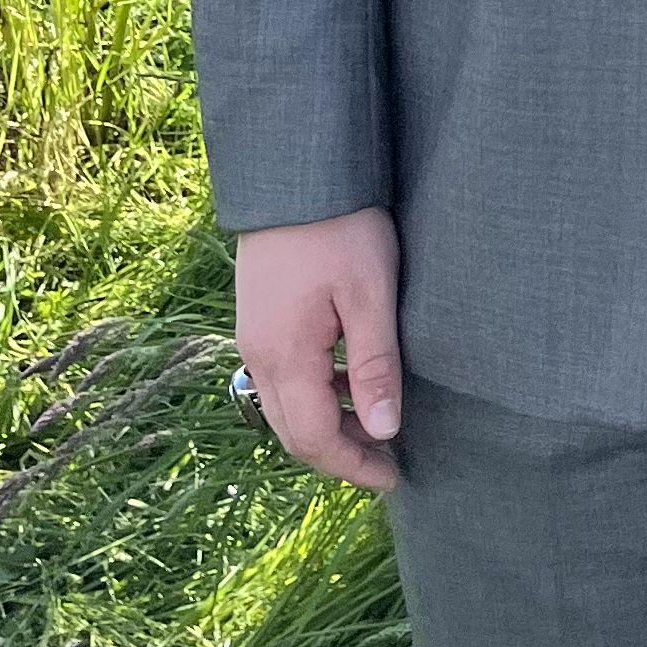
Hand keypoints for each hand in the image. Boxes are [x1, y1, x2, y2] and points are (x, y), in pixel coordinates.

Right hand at [235, 207, 404, 491]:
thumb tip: (383, 432)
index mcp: (284, 356)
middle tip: (387, 459)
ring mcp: (252, 335)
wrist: (295, 171)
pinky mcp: (258, 317)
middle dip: (338, 454)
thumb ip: (375, 367)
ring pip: (284, 406)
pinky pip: (281, 376)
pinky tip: (349, 380)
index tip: (394, 476)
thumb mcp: (371, 296)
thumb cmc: (342, 229)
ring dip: (326, 425)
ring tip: (375, 422)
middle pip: (293, 431)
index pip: (314, 440)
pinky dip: (314, 394)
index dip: (353, 466)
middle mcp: (258, 354)